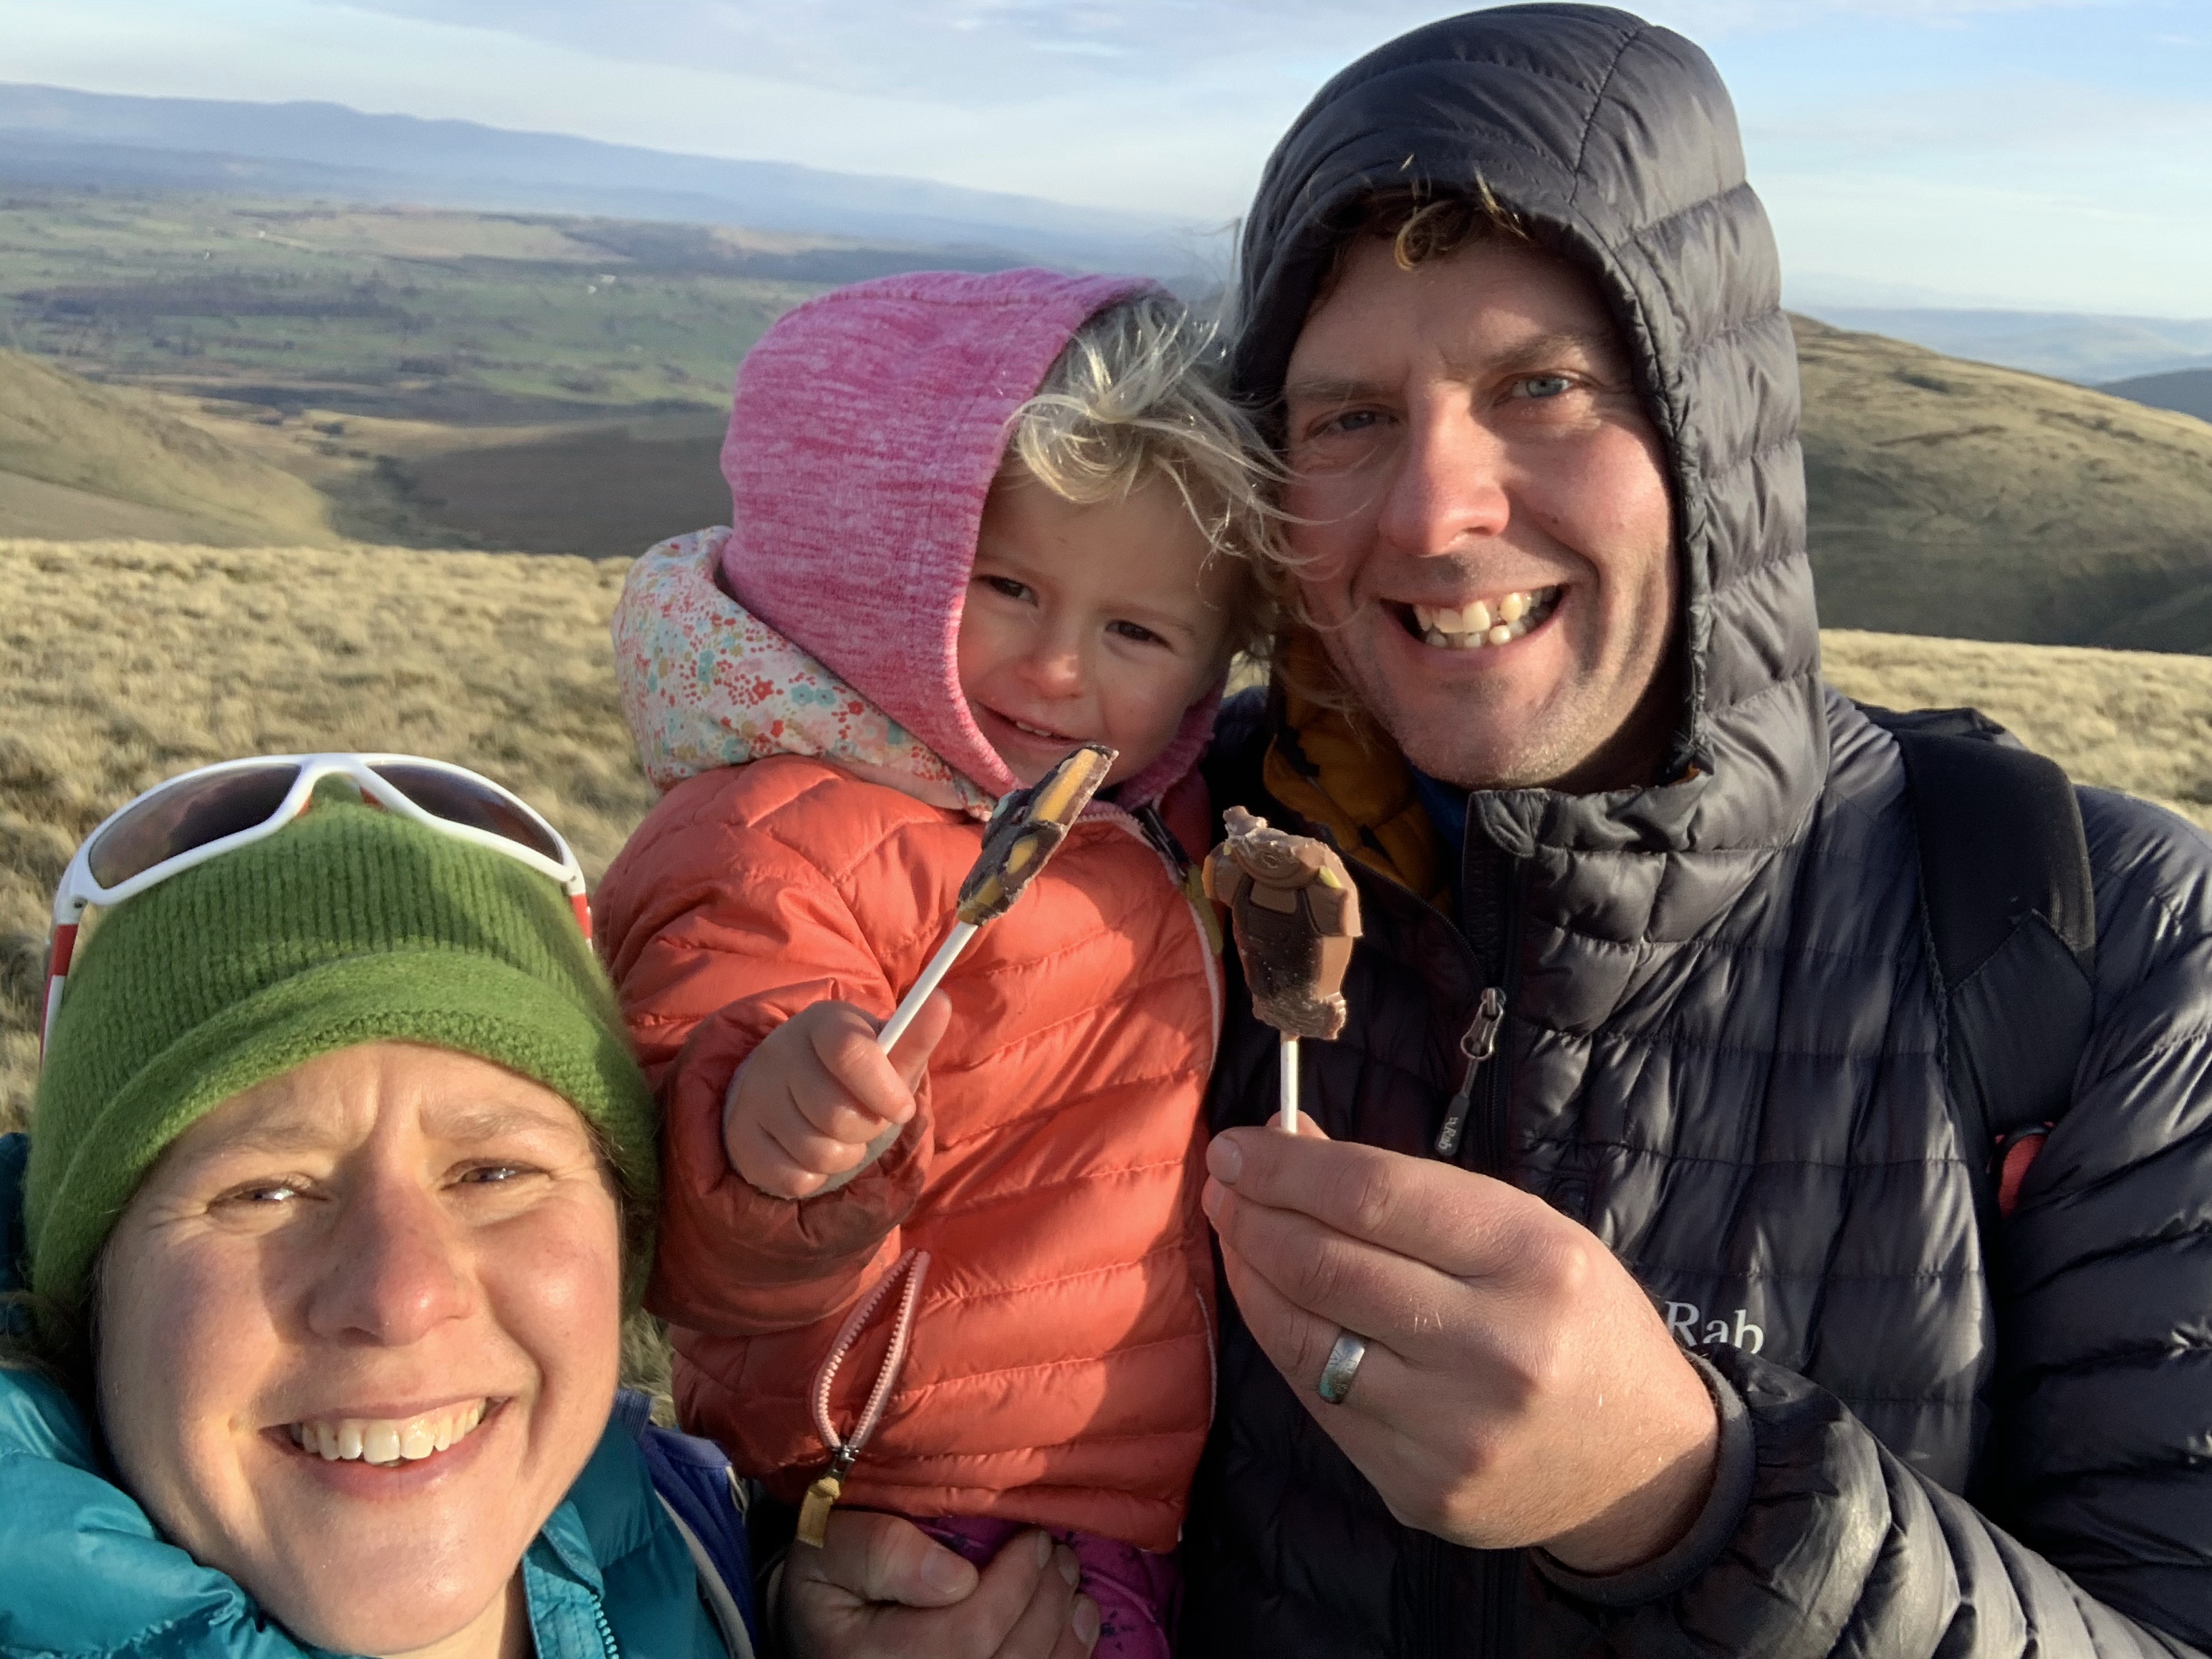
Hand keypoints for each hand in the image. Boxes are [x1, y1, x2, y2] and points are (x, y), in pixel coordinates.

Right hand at [723, 996, 951, 1197]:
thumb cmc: (855, 1074)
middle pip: (837, 1115)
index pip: (848, 1051)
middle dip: (867, 1130)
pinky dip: (816, 1177)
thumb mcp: (887, 1055)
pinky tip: (812, 1152)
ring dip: (845, 1155)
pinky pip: (795, 1179)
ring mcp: (755, 1097)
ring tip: (841, 1136)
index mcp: (821, 1023)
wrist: (791, 1094)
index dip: (883, 1089)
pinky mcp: (742, 1141)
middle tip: (867, 1120)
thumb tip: (940, 1001)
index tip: (903, 1109)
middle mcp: (779, 1054)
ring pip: (817, 1152)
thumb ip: (915, 1035)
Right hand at [783, 1510, 1100, 1658]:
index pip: (965, 1633)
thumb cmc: (831, 1576)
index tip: (1032, 1536)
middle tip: (1059, 1553)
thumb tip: (957, 1576)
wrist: (822, 1627)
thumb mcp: (828, 1545)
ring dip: (1063, 1629)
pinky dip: (1066, 1657)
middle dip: (1046, 1601)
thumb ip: (879, 1551)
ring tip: (1070, 1581)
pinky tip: (1077, 1621)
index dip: (1012, 1585)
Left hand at [1202, 1120, 1717, 1573]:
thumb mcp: (1523, 1229)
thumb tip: (1289, 1141)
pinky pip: (1319, 1400)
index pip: (1374, 1197)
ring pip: (1304, 1338)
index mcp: (1533, 1261)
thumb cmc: (1577, 1320)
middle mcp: (1495, 1349)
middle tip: (1222, 1184)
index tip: (1237, 1146)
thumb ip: (1407, 1191)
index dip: (1287, 1167)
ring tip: (1234, 1233)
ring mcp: (1453, 1431)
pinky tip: (1270, 1303)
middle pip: (1327, 1266)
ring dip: (1250, 1275)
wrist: (1645, 1467)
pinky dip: (1282, 1341)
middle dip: (1256, 1215)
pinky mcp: (1417, 1487)